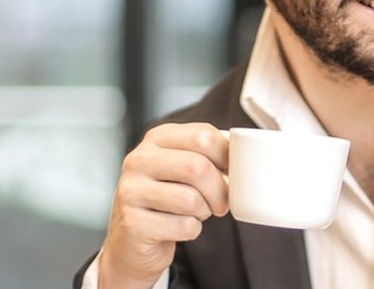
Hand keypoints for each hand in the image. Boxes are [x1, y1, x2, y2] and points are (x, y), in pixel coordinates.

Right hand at [98, 123, 230, 288]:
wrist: (133, 238)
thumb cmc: (168, 197)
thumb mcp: (181, 166)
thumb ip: (207, 155)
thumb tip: (243, 156)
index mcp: (156, 139)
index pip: (203, 136)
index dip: (227, 157)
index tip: (231, 173)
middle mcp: (139, 160)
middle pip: (197, 167)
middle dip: (219, 190)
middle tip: (221, 203)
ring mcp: (131, 191)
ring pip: (190, 199)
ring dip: (204, 211)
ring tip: (195, 212)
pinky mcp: (132, 222)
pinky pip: (183, 226)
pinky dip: (191, 230)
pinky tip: (179, 227)